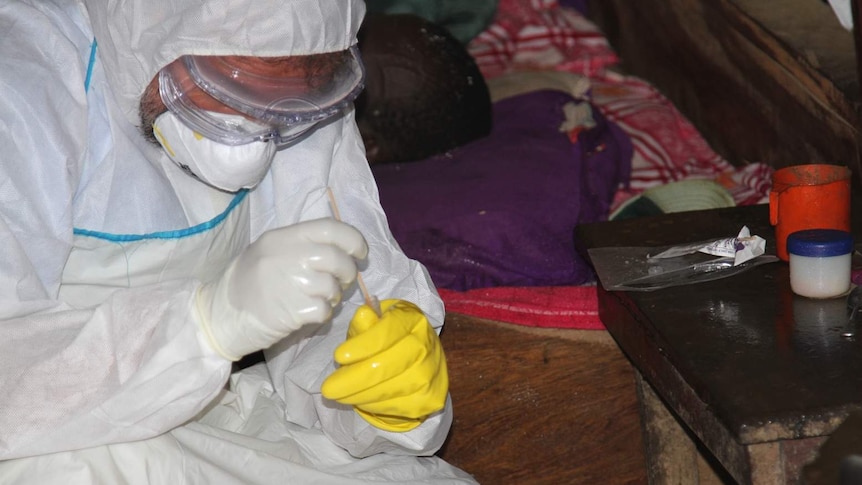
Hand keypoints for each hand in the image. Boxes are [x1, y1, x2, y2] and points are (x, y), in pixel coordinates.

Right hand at [195, 218, 367, 360]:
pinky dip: (323, 313)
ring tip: (319, 298)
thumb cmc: (249, 283)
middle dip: (348, 271)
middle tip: (343, 281)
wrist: (220, 315)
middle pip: (336, 257)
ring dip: (334, 295)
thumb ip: (302, 246)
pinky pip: (324, 309)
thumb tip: (343, 251)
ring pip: (333, 285)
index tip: (360, 252)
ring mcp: (290, 282)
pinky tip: (309, 312)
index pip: (329, 228)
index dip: (353, 239)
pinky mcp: (293, 310)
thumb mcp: (270, 251)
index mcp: (282, 237)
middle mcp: (287, 255)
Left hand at [321, 299, 447, 431]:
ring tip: (339, 395)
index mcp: (412, 320)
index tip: (337, 356)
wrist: (419, 360)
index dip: (362, 346)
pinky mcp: (429, 398)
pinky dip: (372, 405)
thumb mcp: (375, 323)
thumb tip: (363, 316)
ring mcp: (431, 373)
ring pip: (391, 389)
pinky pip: (397, 406)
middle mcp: (427, 345)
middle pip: (388, 365)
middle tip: (328, 389)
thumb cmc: (390, 338)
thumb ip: (366, 322)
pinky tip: (359, 399)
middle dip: (354, 379)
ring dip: (359, 395)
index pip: (388, 332)